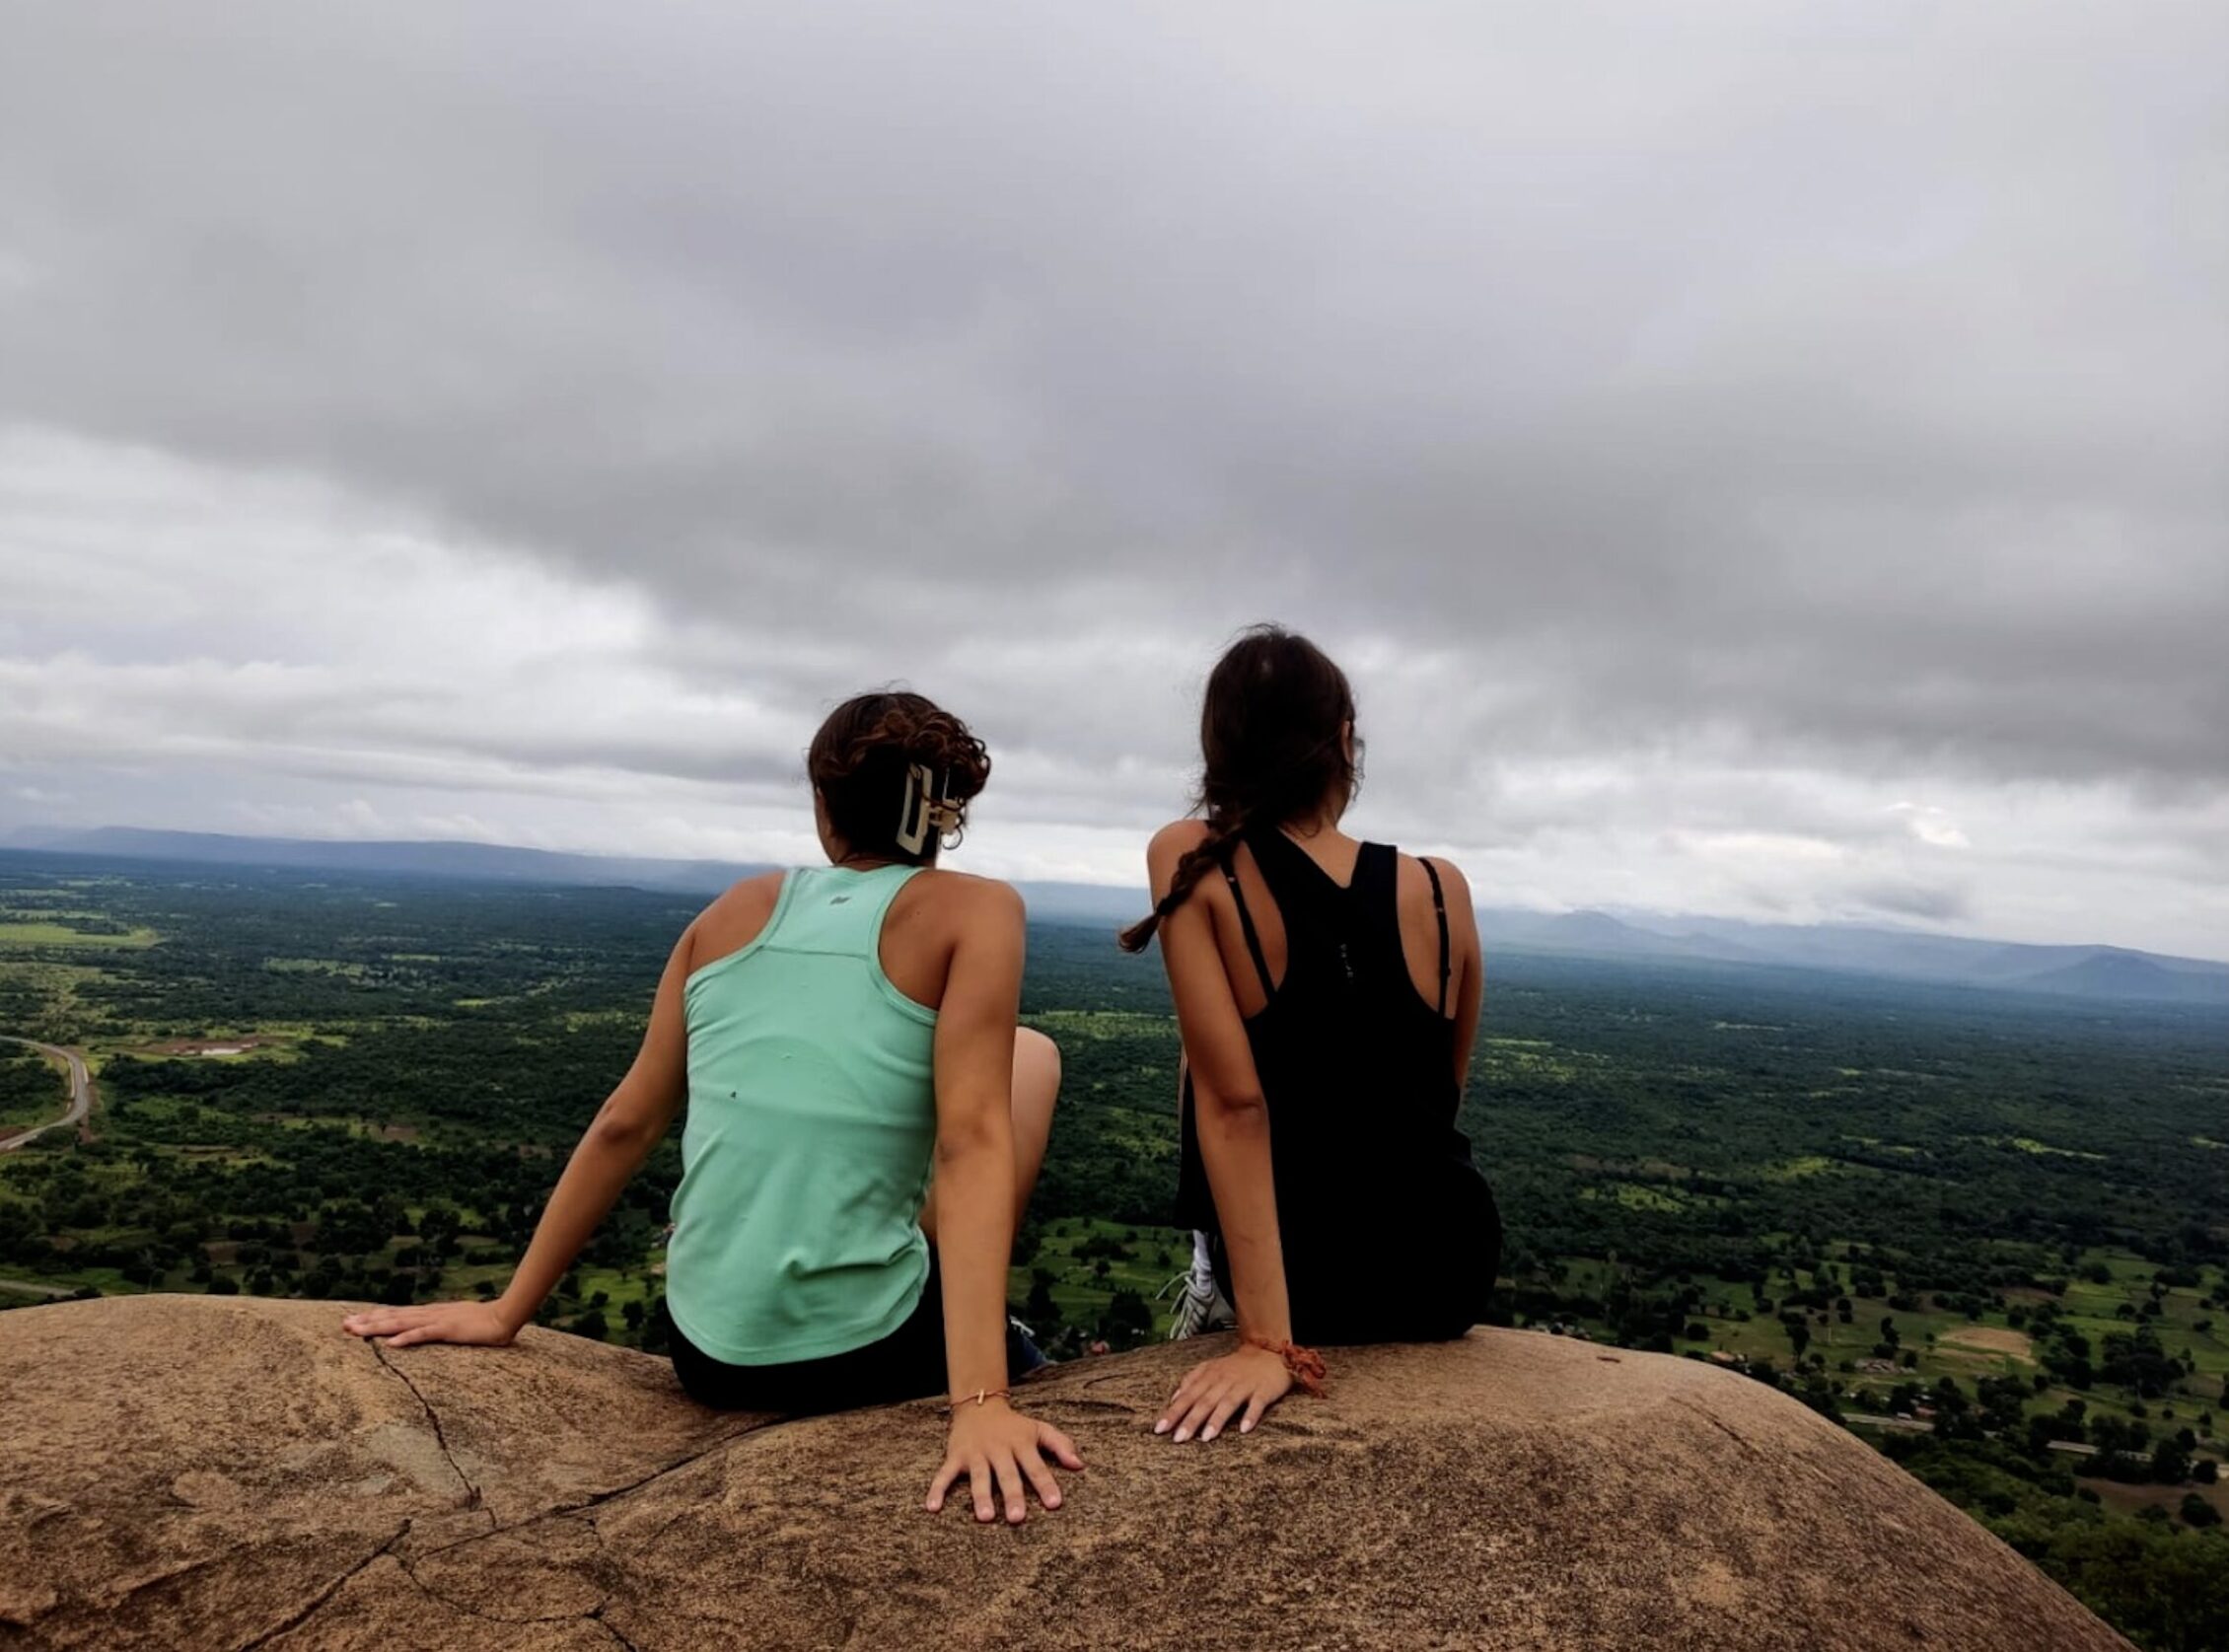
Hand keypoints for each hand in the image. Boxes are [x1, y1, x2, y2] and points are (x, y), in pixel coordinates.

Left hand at [341, 1300, 518, 1348]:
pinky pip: (423, 1334)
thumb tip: (424, 1331)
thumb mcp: (456, 1323)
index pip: (397, 1314)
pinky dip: (406, 1338)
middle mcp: (429, 1314)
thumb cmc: (483, 1322)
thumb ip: (439, 1326)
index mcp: (430, 1313)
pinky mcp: (448, 1329)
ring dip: (377, 1327)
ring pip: (401, 1323)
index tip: (353, 1320)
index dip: (374, 1316)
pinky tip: (390, 1344)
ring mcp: (437, 1320)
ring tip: (356, 1331)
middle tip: (343, 1325)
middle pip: (392, 1317)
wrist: (505, 1317)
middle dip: (367, 1321)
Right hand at [926, 1400, 1082, 1523]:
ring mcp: (976, 1453)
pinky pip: (944, 1474)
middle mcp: (999, 1449)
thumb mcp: (1039, 1428)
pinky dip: (936, 1489)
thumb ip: (1060, 1444)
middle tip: (1018, 1518)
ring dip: (981, 1496)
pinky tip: (932, 1507)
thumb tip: (1080, 1465)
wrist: (979, 1405)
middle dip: (1013, 1495)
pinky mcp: (955, 1456)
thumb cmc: (1014, 1426)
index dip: (1046, 1484)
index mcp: (1021, 1443)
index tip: (1055, 1504)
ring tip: (985, 1517)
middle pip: (1007, 1475)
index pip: (1036, 1466)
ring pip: (978, 1477)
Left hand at [1155, 1343, 1291, 1442]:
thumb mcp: (1211, 1368)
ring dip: (1216, 1420)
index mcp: (1209, 1376)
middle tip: (1178, 1439)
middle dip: (1190, 1420)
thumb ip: (1191, 1381)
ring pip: (1227, 1403)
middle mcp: (1224, 1381)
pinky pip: (1256, 1404)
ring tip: (1206, 1437)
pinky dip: (1250, 1416)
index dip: (1173, 1412)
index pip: (1187, 1396)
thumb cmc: (1236, 1366)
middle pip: (1204, 1402)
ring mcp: (1244, 1386)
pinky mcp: (1263, 1391)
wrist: (1268, 1352)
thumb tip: (1173, 1398)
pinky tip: (1244, 1429)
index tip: (1160, 1429)